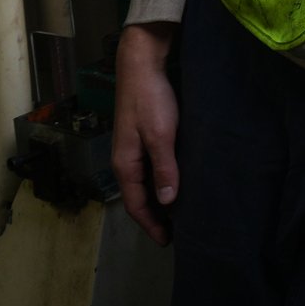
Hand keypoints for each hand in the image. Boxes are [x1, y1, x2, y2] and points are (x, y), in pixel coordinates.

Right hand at [113, 21, 180, 244]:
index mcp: (125, 164)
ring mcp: (132, 149)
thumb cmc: (151, 99)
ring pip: (144, 183)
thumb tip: (167, 202)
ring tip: (179, 212)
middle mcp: (125, 160)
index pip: (135, 205)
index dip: (151, 224)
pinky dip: (161, 182)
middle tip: (176, 231)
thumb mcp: (161, 136)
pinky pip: (150, 169)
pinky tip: (176, 182)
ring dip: (158, 200)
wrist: (142, 64)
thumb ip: (164, 169)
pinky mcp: (142, 137)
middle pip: (138, 197)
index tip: (167, 241)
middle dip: (154, 216)